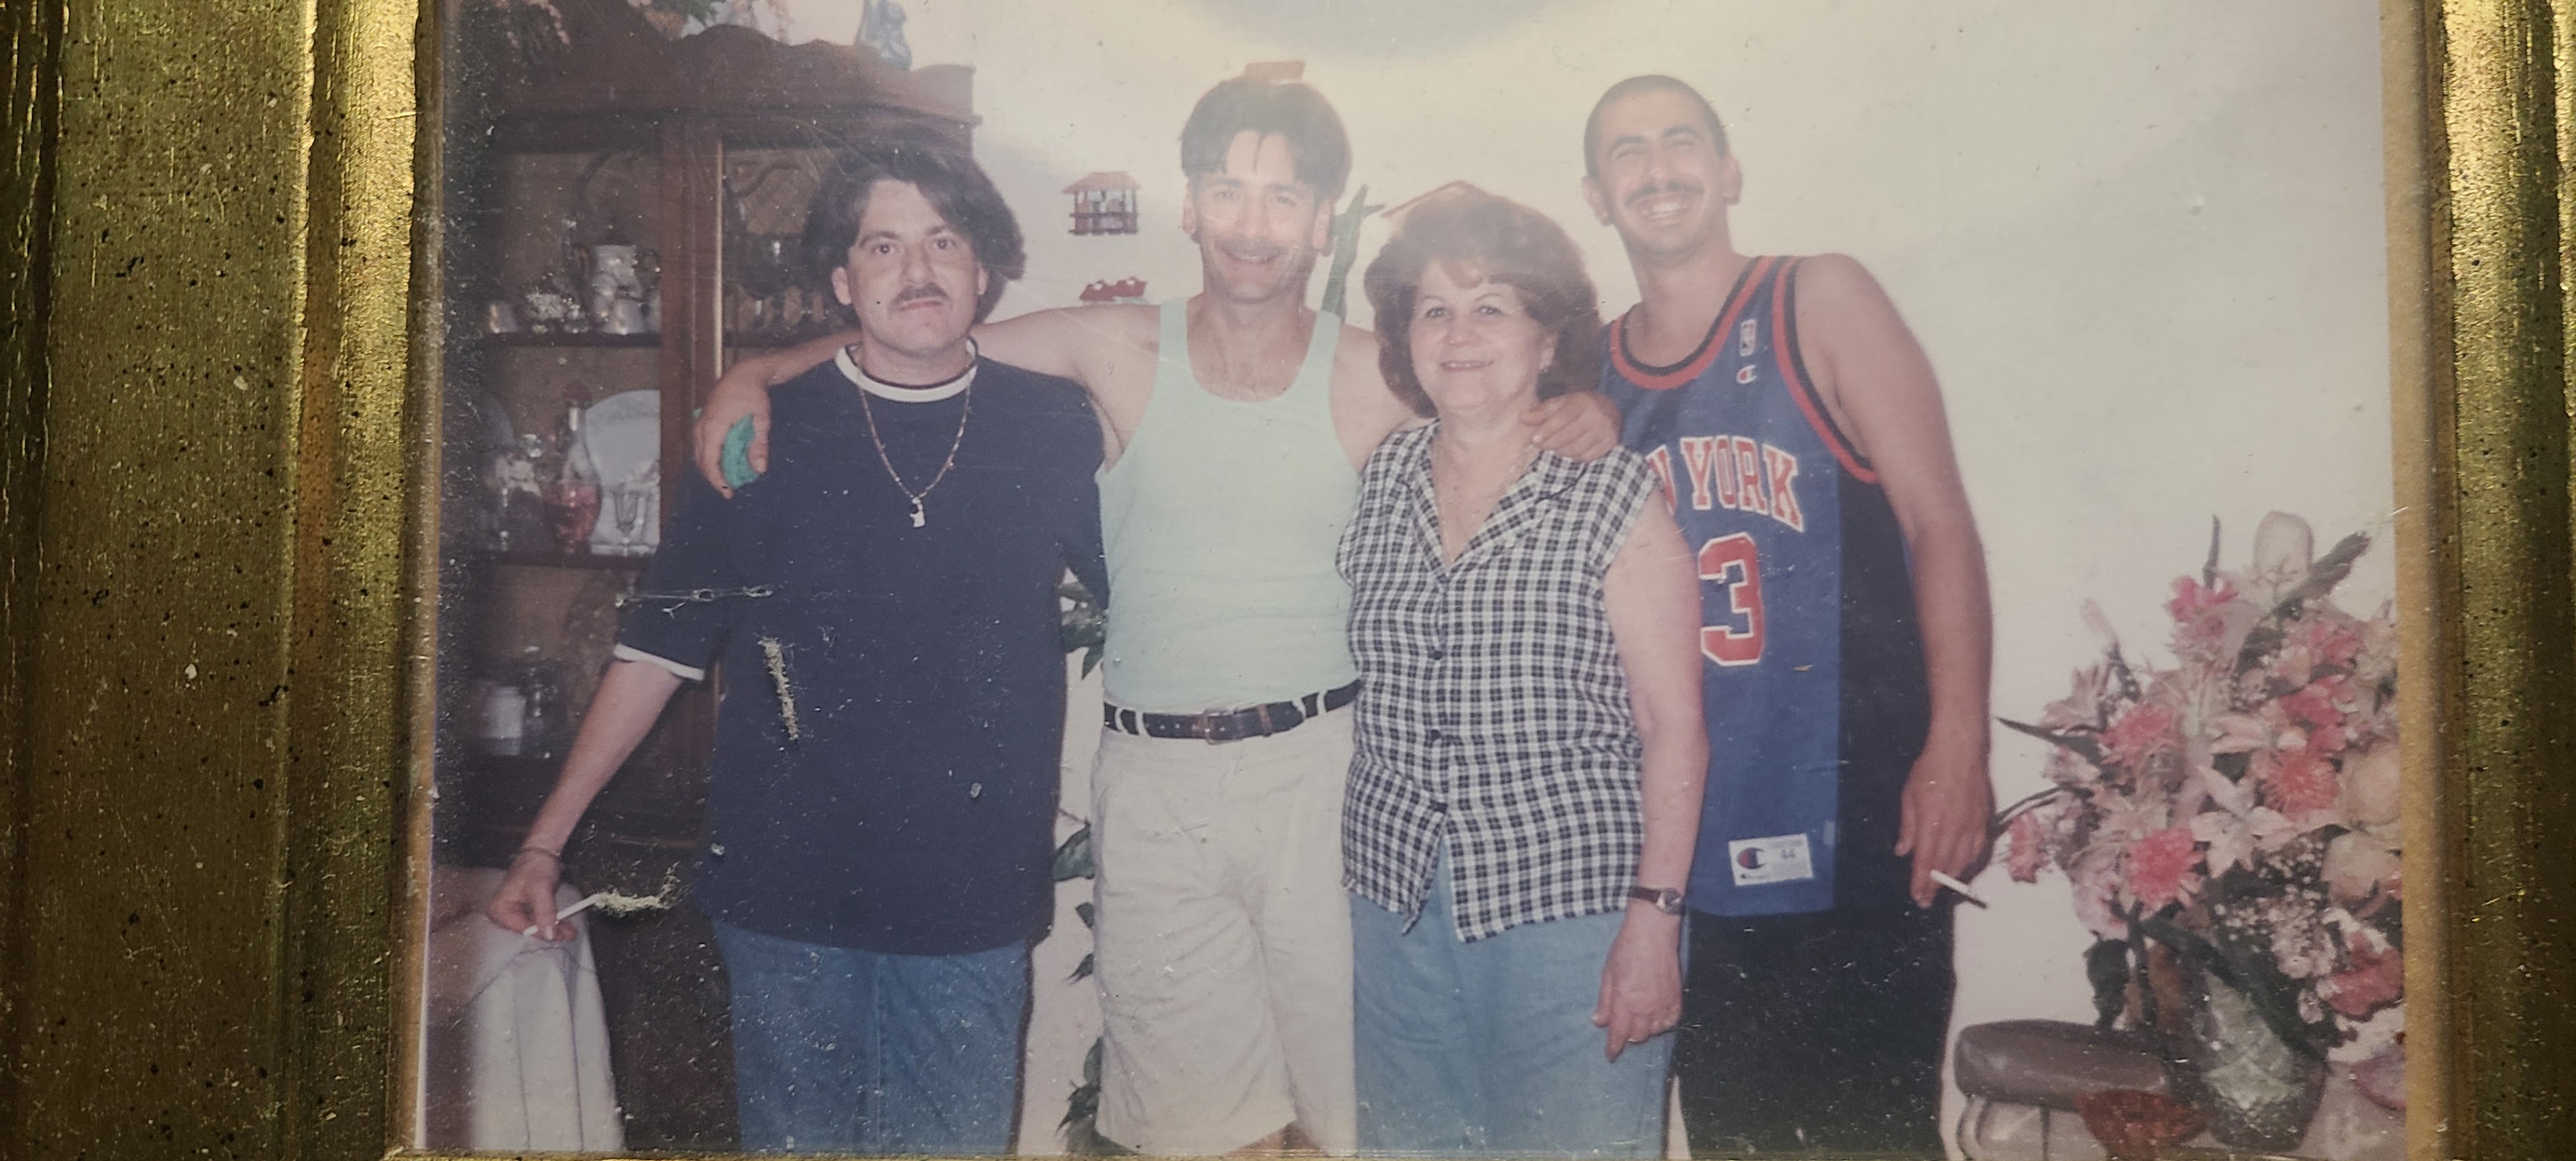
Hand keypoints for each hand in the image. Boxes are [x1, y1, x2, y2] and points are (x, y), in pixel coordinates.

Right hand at [486, 849, 573, 941]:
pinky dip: (551, 922)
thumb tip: (549, 934)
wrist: (541, 852)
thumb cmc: (535, 865)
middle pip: (529, 930)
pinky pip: (539, 920)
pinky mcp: (525, 910)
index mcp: (499, 910)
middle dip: (550, 932)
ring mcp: (514, 913)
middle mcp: (503, 914)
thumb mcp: (540, 889)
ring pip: (536, 927)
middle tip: (569, 934)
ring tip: (570, 931)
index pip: (522, 929)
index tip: (559, 934)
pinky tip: (564, 925)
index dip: (542, 932)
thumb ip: (544, 911)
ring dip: (553, 929)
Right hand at [692, 367, 775, 496]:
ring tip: (726, 479)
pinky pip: (700, 444)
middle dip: (713, 477)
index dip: (717, 480)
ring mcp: (700, 421)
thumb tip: (760, 469)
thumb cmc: (754, 394)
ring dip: (710, 467)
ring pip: (699, 452)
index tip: (728, 493)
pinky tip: (720, 463)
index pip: (710, 461)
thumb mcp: (762, 419)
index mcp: (714, 426)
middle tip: (729, 491)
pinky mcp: (703, 420)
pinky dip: (708, 456)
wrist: (744, 373)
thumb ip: (760, 444)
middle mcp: (702, 425)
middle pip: (701, 460)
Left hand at [1525, 391, 1622, 461]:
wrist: (1610, 409)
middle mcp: (1595, 416)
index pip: (1562, 419)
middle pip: (1567, 437)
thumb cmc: (1578, 406)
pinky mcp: (1608, 444)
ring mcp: (1604, 431)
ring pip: (1575, 449)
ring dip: (1561, 450)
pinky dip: (1574, 456)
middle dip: (1549, 443)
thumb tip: (1522, 418)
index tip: (1534, 439)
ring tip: (1556, 445)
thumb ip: (1541, 412)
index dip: (1547, 430)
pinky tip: (1571, 449)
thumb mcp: (1560, 404)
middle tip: (1540, 444)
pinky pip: (1585, 457)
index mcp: (1581, 403)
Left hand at [1592, 908, 1682, 1060]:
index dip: (1613, 1048)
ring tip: (1638, 1020)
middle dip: (1627, 1036)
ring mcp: (1663, 1004)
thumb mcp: (1608, 973)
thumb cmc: (1626, 948)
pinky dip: (1662, 1024)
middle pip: (1637, 1036)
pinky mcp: (1676, 998)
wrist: (1653, 932)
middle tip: (1622, 1027)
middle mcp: (1645, 1008)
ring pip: (1654, 1032)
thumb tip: (1599, 1021)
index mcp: (1625, 1002)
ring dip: (1645, 1030)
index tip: (1610, 1055)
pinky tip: (1656, 1017)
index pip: (1619, 1035)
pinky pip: (1671, 1022)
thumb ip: (1605, 1001)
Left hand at [1894, 734, 1993, 906]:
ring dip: (1951, 877)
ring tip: (1941, 887)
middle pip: (1944, 867)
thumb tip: (1903, 852)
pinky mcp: (1984, 821)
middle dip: (1934, 886)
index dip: (1921, 883)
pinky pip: (1977, 850)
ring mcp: (1972, 826)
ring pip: (1963, 862)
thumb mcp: (1909, 796)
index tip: (1918, 897)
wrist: (1960, 750)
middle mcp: (1953, 829)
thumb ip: (1908, 827)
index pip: (1925, 862)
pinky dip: (1968, 863)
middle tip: (1926, 899)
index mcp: (1931, 823)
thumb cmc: (1930, 769)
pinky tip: (1961, 867)